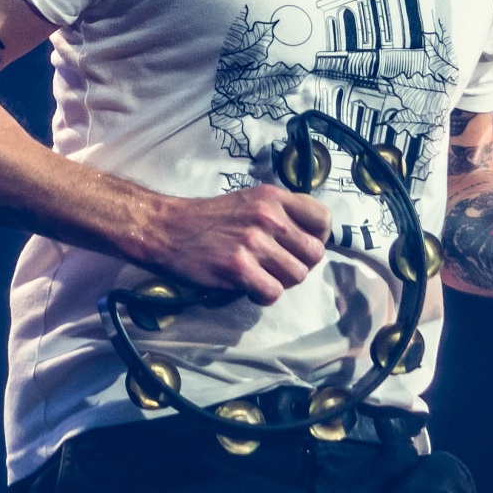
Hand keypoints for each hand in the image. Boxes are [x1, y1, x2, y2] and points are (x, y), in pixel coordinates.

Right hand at [150, 184, 331, 304]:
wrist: (168, 229)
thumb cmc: (211, 219)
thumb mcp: (251, 201)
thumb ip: (282, 213)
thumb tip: (311, 239)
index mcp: (274, 197)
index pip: (323, 219)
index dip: (319, 238)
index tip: (302, 246)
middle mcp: (268, 217)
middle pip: (314, 253)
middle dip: (300, 265)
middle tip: (279, 267)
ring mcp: (254, 243)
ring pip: (297, 276)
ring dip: (281, 282)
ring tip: (262, 276)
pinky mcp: (239, 268)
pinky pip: (273, 292)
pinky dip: (263, 296)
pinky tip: (249, 287)